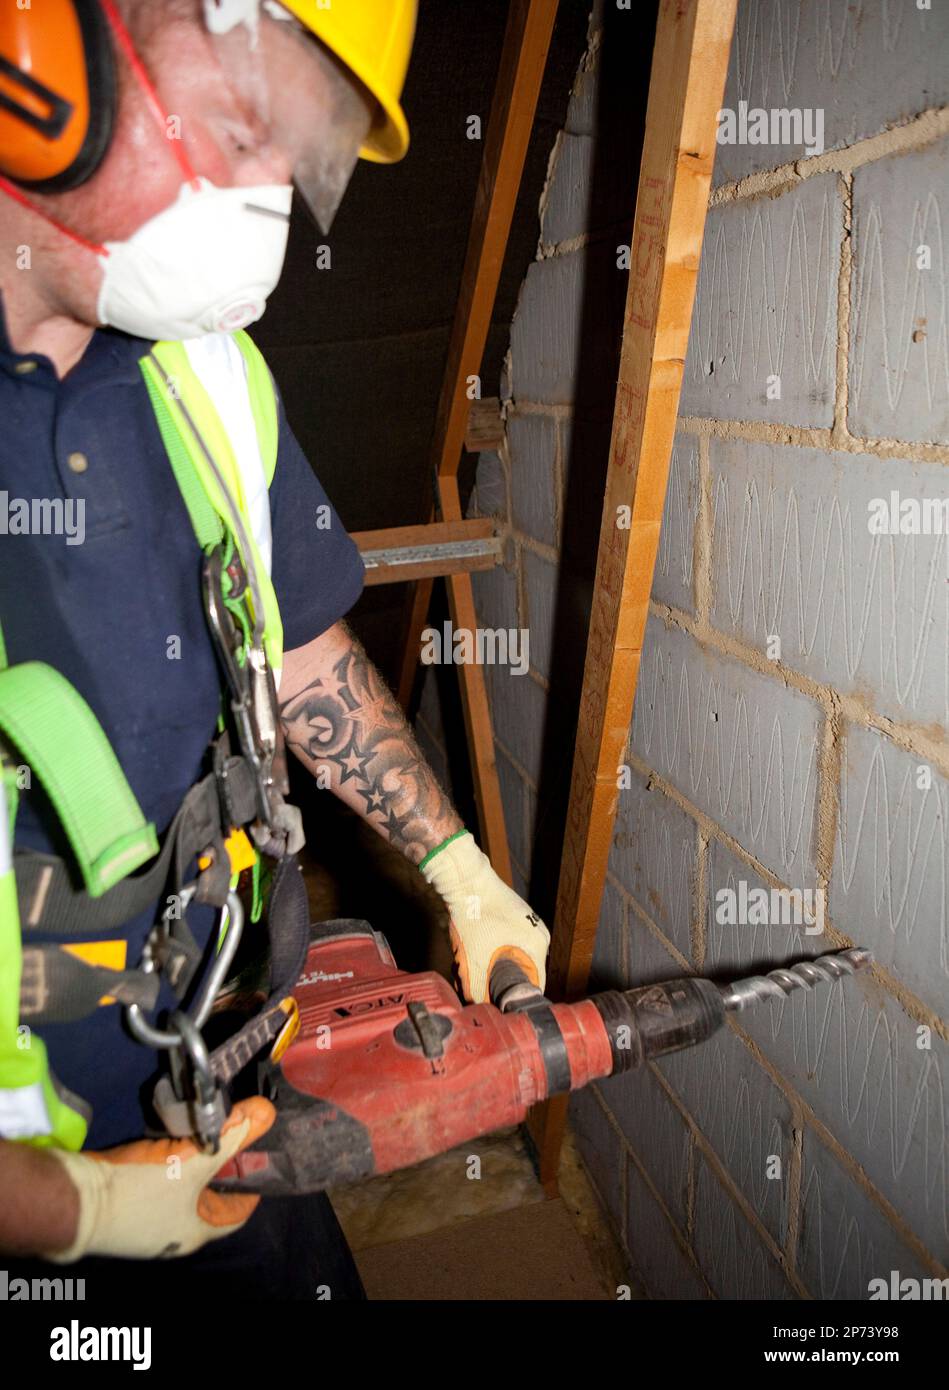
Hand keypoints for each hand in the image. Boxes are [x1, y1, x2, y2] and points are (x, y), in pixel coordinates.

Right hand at [43, 1096, 274, 1261]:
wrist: (77, 1199)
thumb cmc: (142, 1190)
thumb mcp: (194, 1162)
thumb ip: (231, 1137)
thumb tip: (266, 1113)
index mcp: (195, 1234)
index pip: (236, 1214)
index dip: (251, 1187)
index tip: (260, 1159)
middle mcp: (174, 1234)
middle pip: (208, 1198)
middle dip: (222, 1168)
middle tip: (235, 1136)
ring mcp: (148, 1221)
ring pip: (183, 1188)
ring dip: (195, 1162)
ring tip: (209, 1131)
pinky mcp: (126, 1204)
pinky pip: (159, 1183)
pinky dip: (171, 1162)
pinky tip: (173, 1139)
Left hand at [419, 830, 549, 1002]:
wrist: (465, 880)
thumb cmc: (474, 914)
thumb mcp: (473, 959)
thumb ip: (478, 988)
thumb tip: (478, 1006)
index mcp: (537, 945)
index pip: (537, 984)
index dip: (518, 998)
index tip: (501, 1005)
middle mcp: (538, 934)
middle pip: (525, 972)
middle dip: (502, 982)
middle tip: (480, 985)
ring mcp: (528, 924)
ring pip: (514, 958)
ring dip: (496, 967)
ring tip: (474, 967)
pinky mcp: (515, 919)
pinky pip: (509, 944)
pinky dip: (494, 952)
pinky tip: (475, 951)